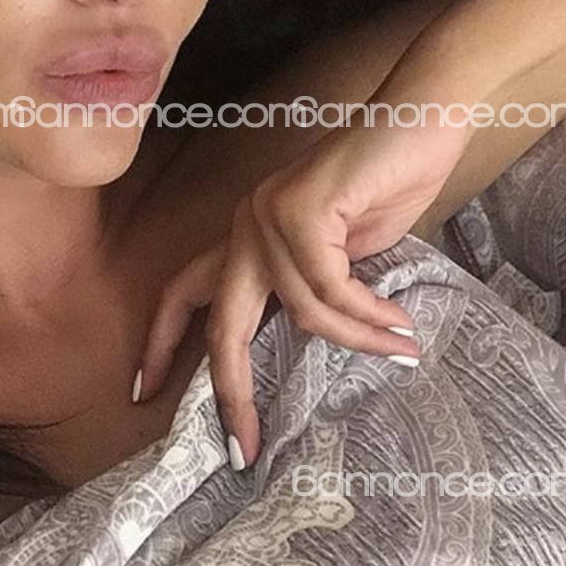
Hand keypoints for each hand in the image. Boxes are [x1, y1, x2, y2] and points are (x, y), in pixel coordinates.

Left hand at [132, 118, 472, 468]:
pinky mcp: (300, 208)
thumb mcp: (343, 252)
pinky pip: (329, 288)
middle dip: (228, 391)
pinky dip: (367, 313)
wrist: (420, 119)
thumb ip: (316, 288)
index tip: (144, 392)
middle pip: (221, 326)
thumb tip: (315, 339)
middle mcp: (245, 224)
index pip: (185, 293)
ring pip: (300, 310)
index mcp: (246, 235)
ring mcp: (268, 214)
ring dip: (355, 338)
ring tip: (399, 346)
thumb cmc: (387, 183)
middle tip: (243, 446)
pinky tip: (398, 322)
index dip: (162, 342)